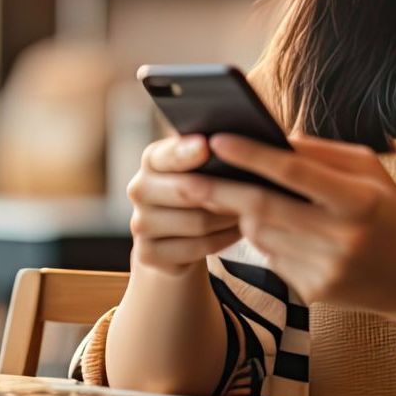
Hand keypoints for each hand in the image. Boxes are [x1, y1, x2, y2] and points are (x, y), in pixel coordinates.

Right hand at [125, 134, 241, 274]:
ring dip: (230, 217)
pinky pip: (197, 247)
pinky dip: (224, 239)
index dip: (186, 151)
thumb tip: (240, 141)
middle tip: (256, 189)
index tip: (207, 146)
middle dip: (224, 191)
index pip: (167, 154)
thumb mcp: (202, 167)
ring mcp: (140, 224)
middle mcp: (139, 189)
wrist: (177, 236)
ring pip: (197, 222)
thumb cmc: (201, 189)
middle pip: (185, 190)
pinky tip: (240, 231)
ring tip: (253, 210)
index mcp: (152, 159)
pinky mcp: (148, 253)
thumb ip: (212, 153)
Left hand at [181, 130, 395, 320]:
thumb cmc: (390, 211)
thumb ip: (320, 152)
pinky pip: (271, 258)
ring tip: (240, 198)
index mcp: (358, 200)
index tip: (217, 140)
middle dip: (219, 192)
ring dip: (243, 214)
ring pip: (260, 235)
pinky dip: (265, 239)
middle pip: (263, 209)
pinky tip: (279, 229)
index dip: (251, 156)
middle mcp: (341, 238)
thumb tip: (269, 140)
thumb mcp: (369, 170)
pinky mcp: (313, 294)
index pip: (293, 172)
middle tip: (186, 178)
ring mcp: (325, 270)